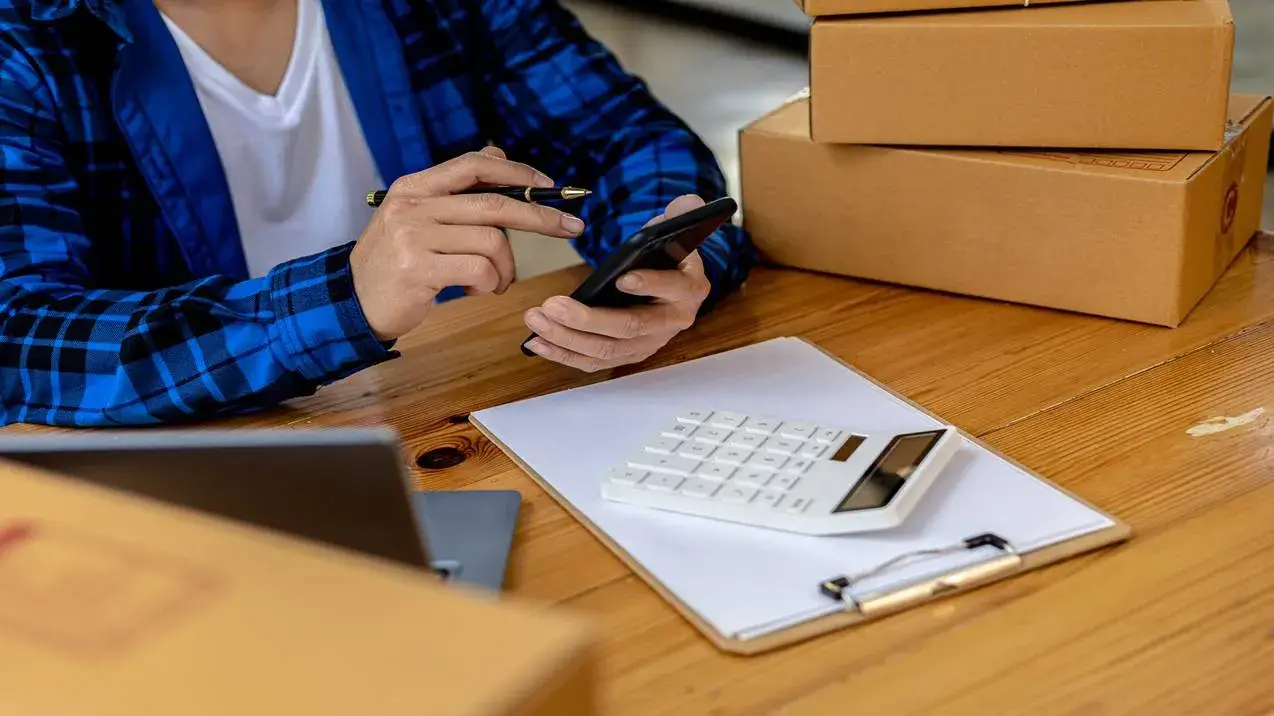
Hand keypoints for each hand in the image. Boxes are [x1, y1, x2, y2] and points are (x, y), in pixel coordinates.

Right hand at [349, 146, 582, 340]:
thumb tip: (498, 155)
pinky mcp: (418, 269)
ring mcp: (413, 237)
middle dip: (541, 217)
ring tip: (494, 282)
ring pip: (492, 242)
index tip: (548, 187)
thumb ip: (454, 192)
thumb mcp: (416, 218)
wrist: (351, 302)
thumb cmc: (394, 262)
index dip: (517, 173)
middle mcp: (413, 205)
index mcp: (414, 186)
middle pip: (495, 203)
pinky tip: (476, 291)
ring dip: (505, 268)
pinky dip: (489, 283)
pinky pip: (479, 270)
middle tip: (569, 228)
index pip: (474, 165)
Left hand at [522, 194, 712, 371]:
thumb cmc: (667, 258)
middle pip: (629, 327)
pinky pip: (595, 362)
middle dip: (587, 319)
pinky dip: (564, 354)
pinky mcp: (628, 355)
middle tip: (553, 305)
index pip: (671, 289)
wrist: (671, 286)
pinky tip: (538, 342)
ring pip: (607, 348)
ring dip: (567, 338)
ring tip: (537, 318)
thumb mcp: (675, 231)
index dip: (649, 285)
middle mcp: (672, 322)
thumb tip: (690, 201)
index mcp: (689, 289)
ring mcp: (649, 343)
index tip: (622, 279)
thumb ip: (680, 215)